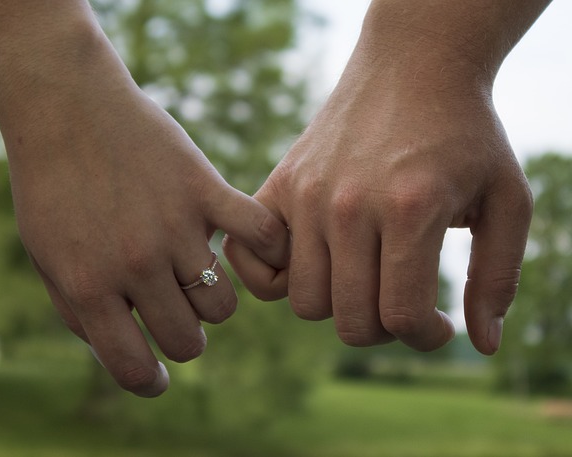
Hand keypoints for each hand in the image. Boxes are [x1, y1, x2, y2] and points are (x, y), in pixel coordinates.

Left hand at [0, 1, 288, 395]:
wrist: (65, 106)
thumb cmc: (51, 184)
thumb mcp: (44, 256)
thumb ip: (80, 311)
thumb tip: (124, 351)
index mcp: (90, 287)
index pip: (133, 367)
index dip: (149, 382)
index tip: (158, 379)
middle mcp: (136, 265)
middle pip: (189, 339)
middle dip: (185, 340)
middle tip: (178, 320)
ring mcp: (176, 227)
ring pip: (223, 305)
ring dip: (211, 302)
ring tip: (196, 277)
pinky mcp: (205, 190)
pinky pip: (260, 237)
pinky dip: (268, 250)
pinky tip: (251, 250)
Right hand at [225, 53, 532, 355]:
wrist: (413, 66)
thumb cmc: (464, 134)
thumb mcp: (508, 198)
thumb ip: (498, 277)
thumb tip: (481, 345)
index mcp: (410, 210)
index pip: (401, 317)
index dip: (426, 338)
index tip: (438, 324)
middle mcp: (348, 206)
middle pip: (350, 321)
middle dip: (384, 328)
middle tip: (401, 299)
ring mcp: (305, 195)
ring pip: (304, 301)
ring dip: (337, 303)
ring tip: (362, 275)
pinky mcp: (279, 185)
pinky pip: (249, 260)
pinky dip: (271, 276)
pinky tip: (310, 260)